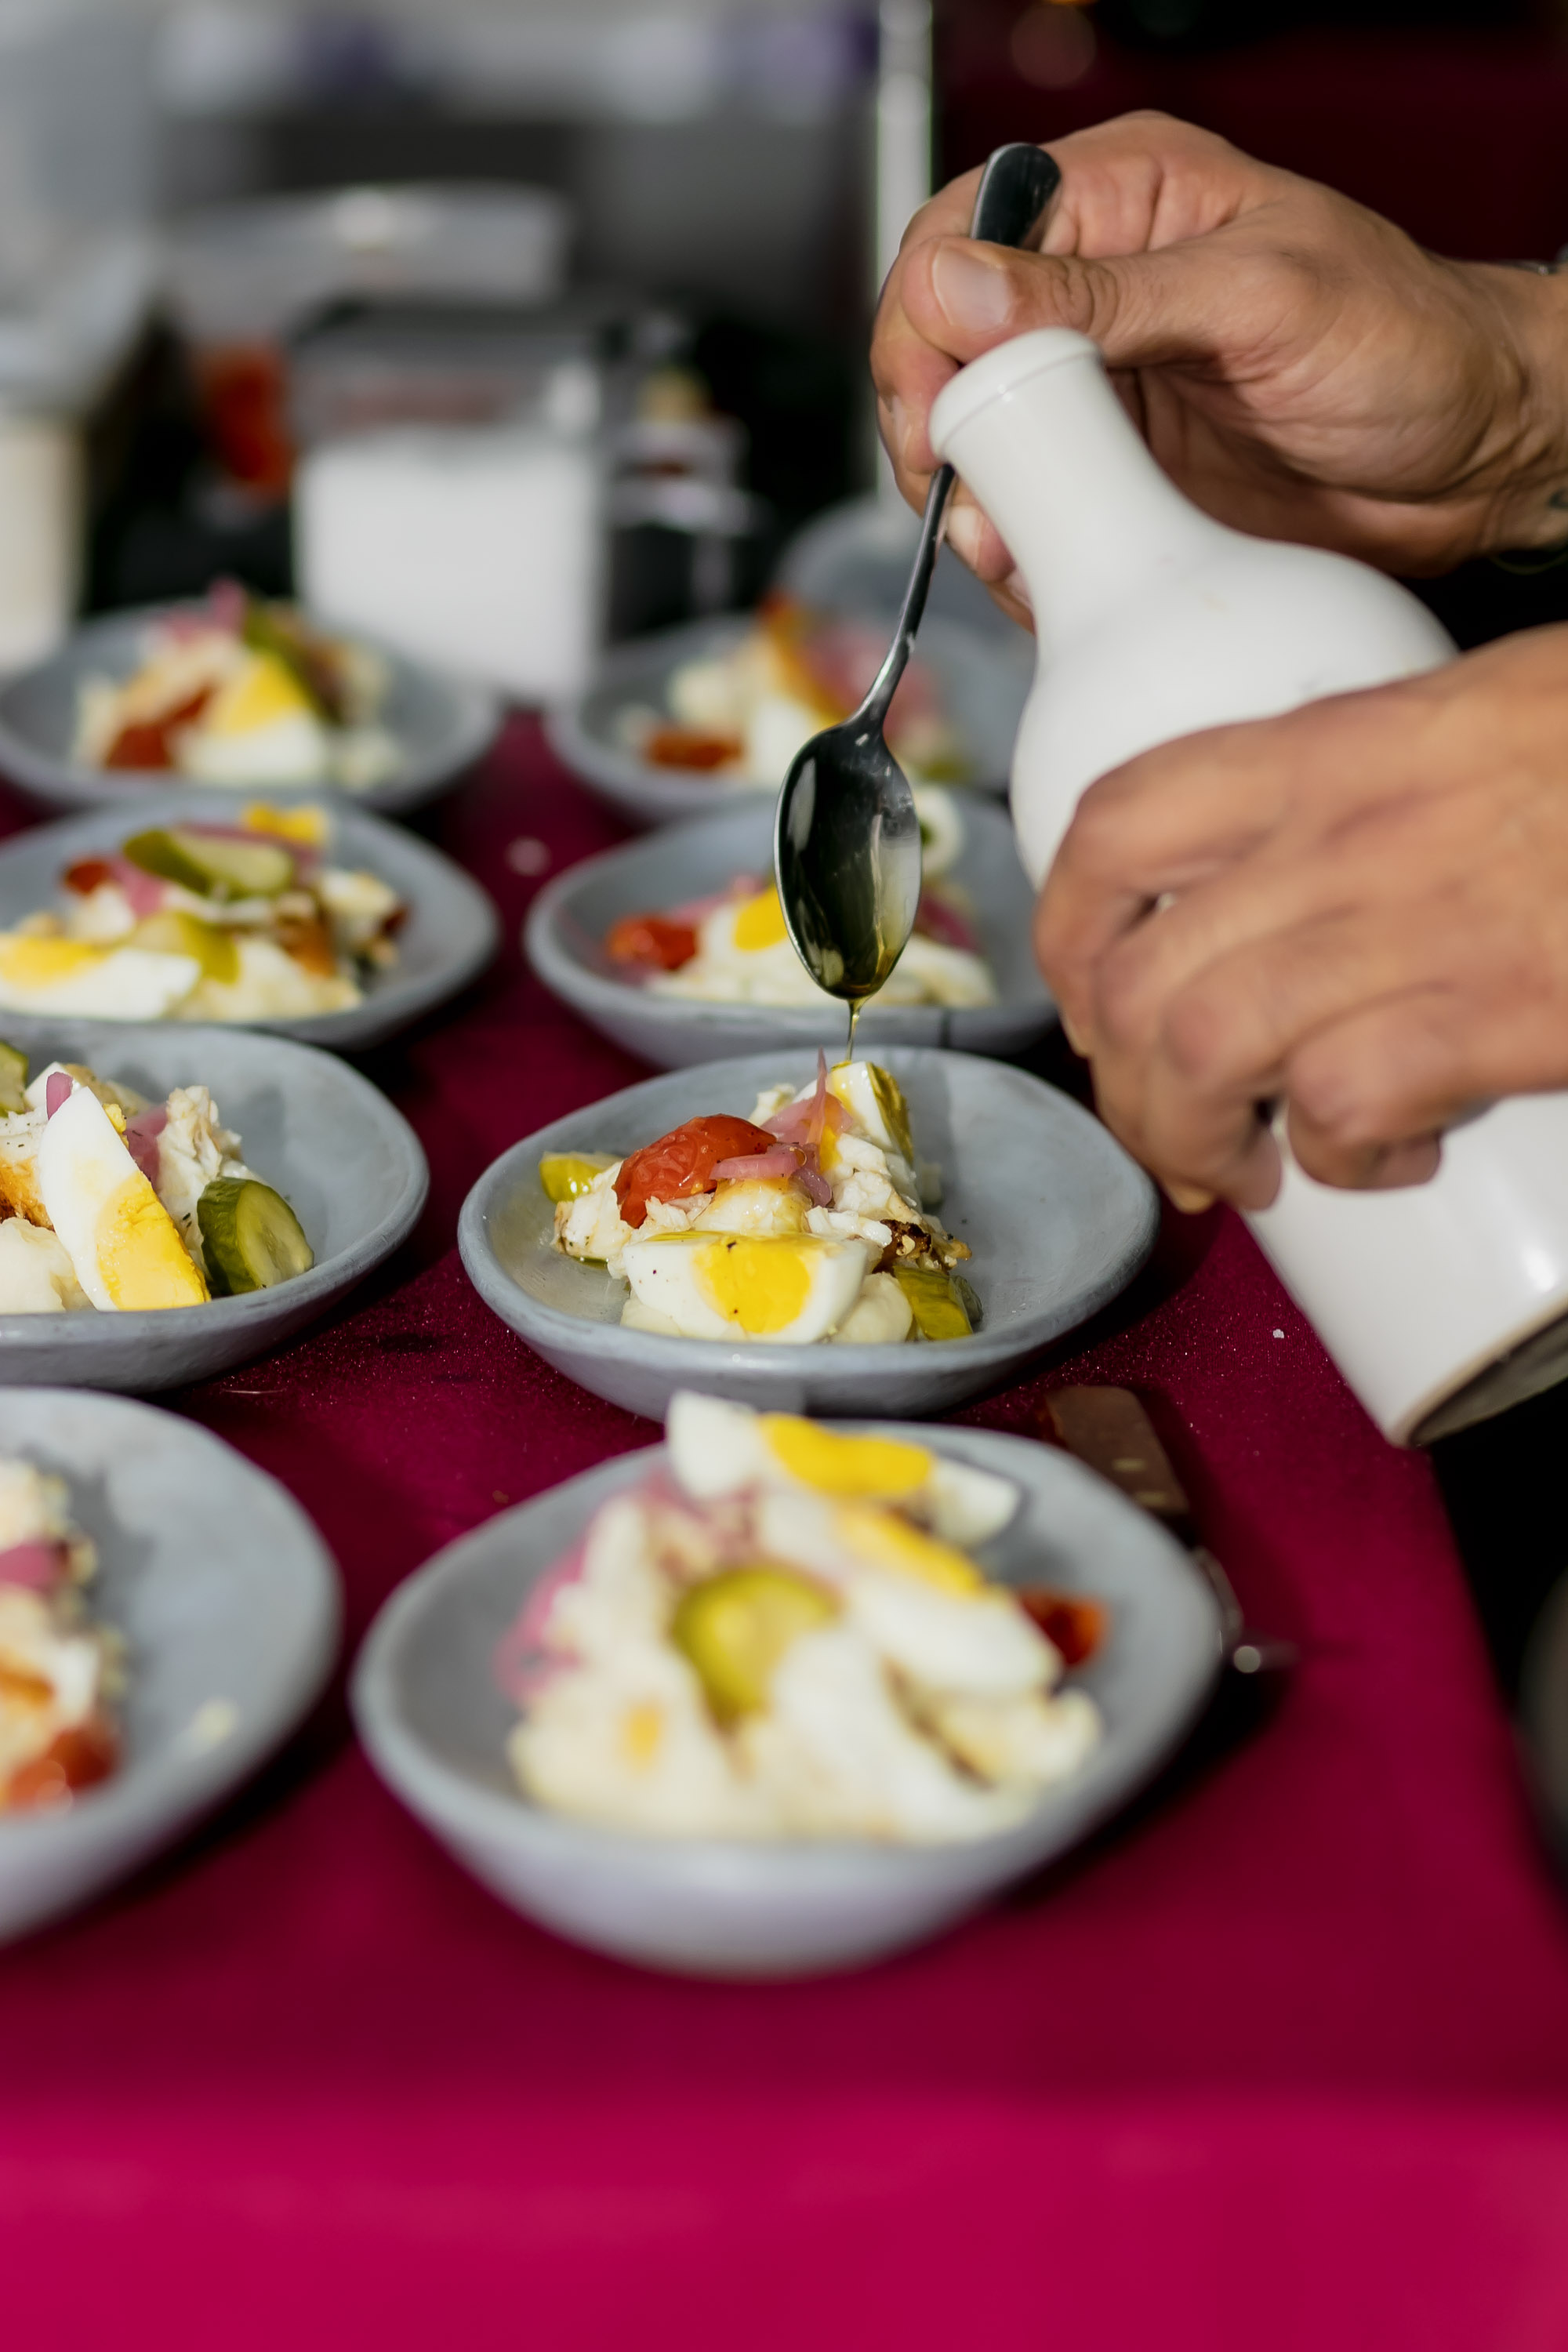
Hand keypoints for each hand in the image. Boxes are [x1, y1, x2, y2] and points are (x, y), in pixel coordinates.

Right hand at [872, 112, 1567, 618]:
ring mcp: (1098, 389)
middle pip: (943, 346)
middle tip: (958, 490)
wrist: (1476, 457)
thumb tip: (963, 287)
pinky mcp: (1113, 476)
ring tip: (1006, 546)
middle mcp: (1094, 291)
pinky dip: (1017, 555)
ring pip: (972, 441)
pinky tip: (1043, 570)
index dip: (926, 324)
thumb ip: (1109, 299)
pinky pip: (1027, 513)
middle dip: (933, 426)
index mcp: (1123, 199)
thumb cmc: (1407, 342)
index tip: (935, 409)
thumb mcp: (1259, 298)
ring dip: (970, 503)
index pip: (963, 236)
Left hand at [1034, 626, 1567, 1208]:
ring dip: (1194, 1139)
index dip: (1065, 927)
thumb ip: (1368, 777)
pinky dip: (1338, 1164)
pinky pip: (1338, 1109)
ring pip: (1198, 1054)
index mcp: (1333, 748)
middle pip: (1133, 975)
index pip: (1118, 824)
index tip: (1087, 991)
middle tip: (1172, 1129)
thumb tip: (1282, 867)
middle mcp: (1343, 833)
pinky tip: (1379, 1165)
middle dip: (1121, 1083)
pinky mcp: (1490, 1012)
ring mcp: (1411, 924)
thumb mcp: (1474, 716)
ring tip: (1242, 1169)